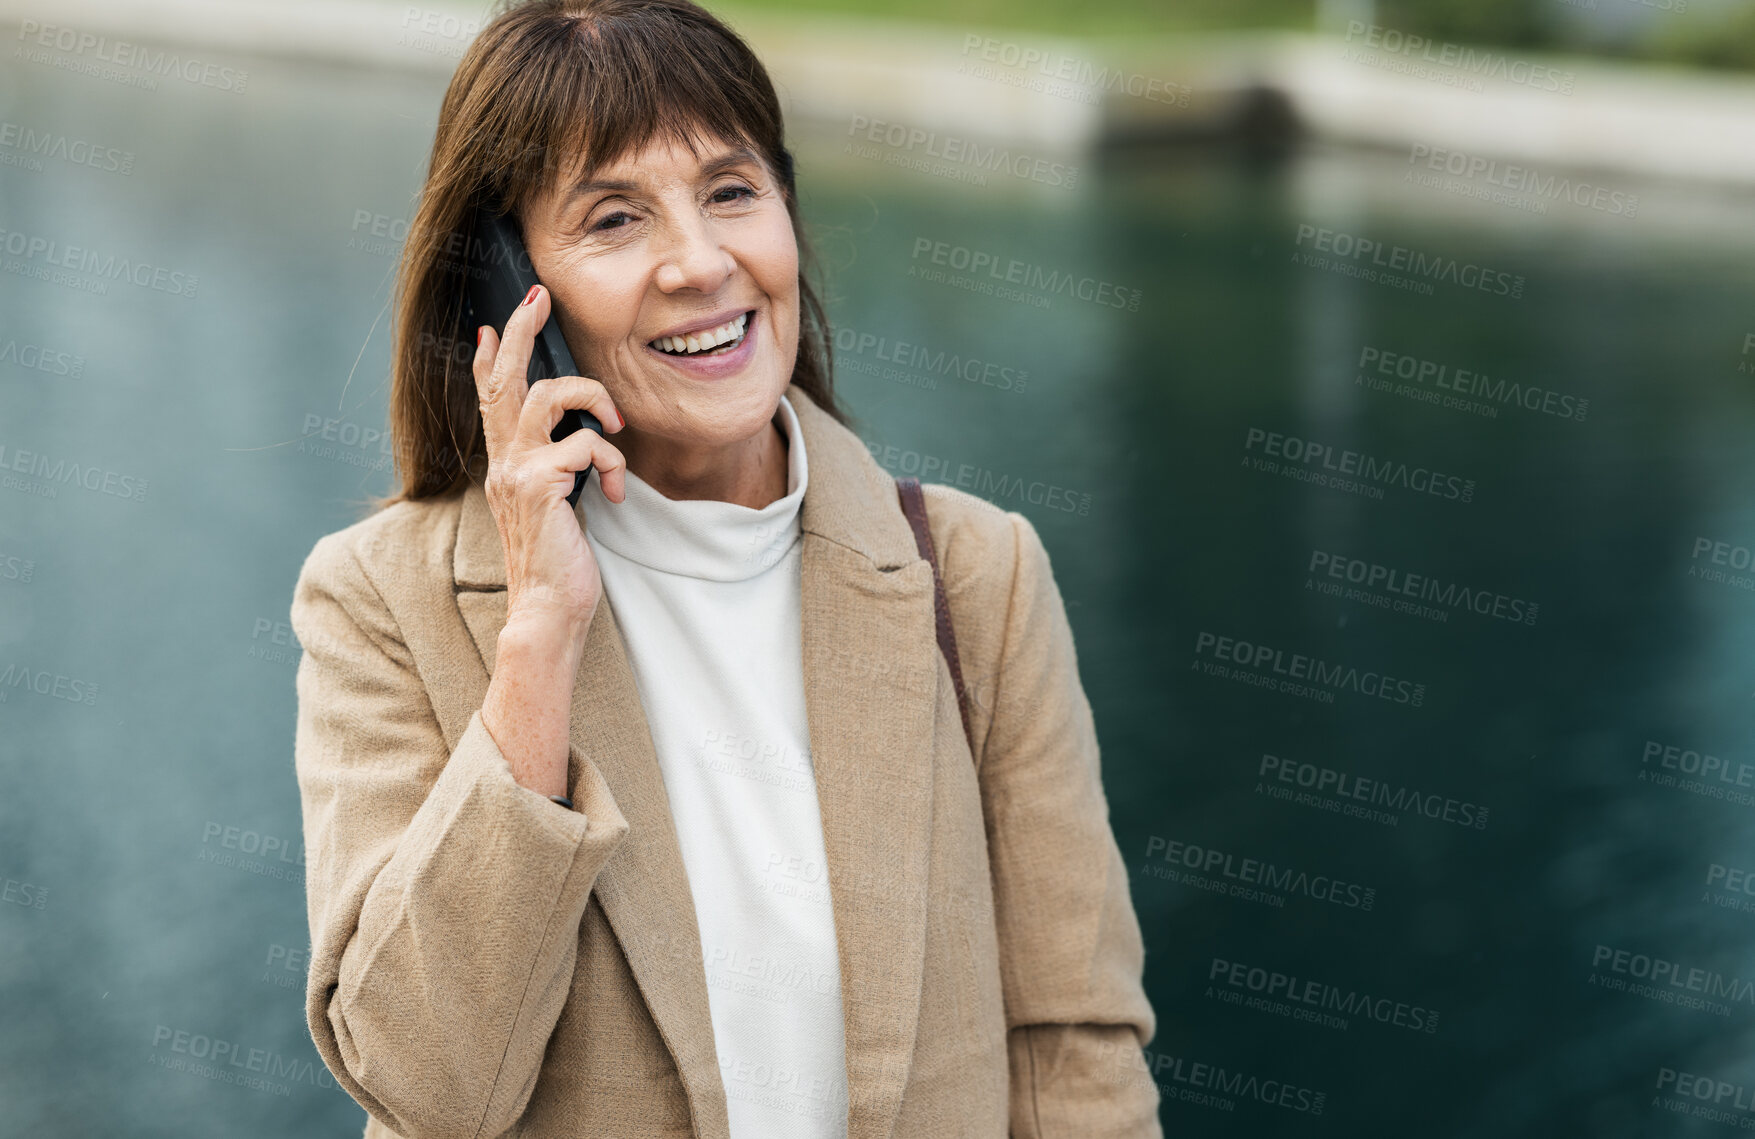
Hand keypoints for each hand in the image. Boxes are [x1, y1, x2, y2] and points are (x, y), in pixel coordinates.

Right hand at [473, 284, 626, 649]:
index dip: (489, 360)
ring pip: (545, 395)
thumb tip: (576, 444)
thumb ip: (557, 471)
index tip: (492, 326)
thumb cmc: (560, 564)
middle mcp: (503, 463)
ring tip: (616, 422)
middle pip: (505, 379)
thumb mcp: (557, 506)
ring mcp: (516, 472)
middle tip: (537, 297)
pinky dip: (613, 462)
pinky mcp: (539, 486)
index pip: (490, 400)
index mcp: (506, 465)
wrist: (548, 609)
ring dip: (590, 397)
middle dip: (520, 331)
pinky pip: (585, 444)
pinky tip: (618, 493)